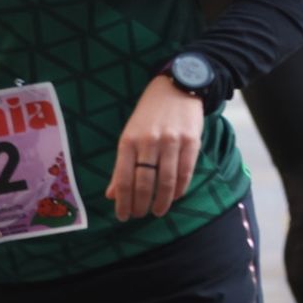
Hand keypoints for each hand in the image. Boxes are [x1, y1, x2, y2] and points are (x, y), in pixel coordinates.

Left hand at [104, 75, 203, 221]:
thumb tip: (112, 195)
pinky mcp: (191, 141)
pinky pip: (185, 172)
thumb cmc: (149, 115)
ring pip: (166, 181)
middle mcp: (149, 141)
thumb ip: (122, 165)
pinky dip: (180, 189)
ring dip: (162, 202)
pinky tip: (175, 197)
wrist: (176, 87)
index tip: (123, 216)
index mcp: (128, 140)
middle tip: (140, 216)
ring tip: (157, 211)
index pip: (124, 178)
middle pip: (145, 183)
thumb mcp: (130, 135)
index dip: (123, 201)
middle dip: (141, 205)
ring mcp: (171, 141)